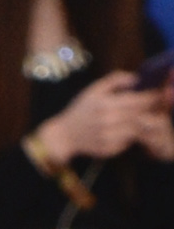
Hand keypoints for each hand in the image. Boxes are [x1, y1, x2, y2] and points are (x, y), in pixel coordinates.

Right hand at [45, 70, 173, 161]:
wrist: (65, 135)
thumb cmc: (81, 109)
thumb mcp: (95, 88)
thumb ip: (116, 79)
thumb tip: (137, 78)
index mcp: (107, 104)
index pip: (138, 100)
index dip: (153, 96)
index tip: (161, 91)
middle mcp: (109, 122)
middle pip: (141, 114)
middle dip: (154, 108)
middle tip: (163, 102)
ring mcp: (110, 138)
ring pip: (138, 129)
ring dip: (147, 122)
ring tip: (151, 115)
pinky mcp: (110, 149)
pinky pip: (129, 141)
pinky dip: (135, 134)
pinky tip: (135, 128)